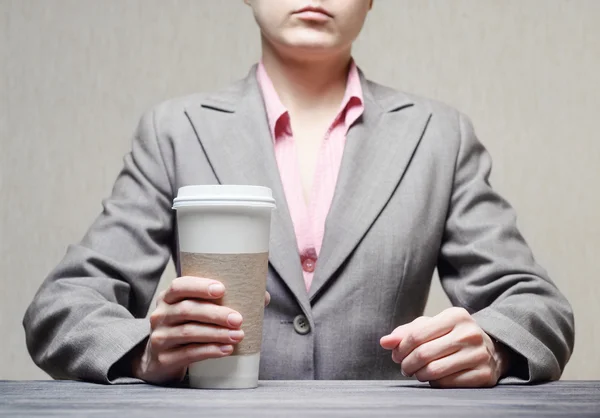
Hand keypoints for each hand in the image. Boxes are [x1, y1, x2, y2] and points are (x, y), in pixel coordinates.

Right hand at [132, 276, 269, 383]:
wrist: (159, 360)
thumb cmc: (186, 327)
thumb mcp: (196, 311)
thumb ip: (223, 301)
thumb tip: (263, 296)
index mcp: (168, 298)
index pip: (180, 286)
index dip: (200, 286)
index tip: (222, 289)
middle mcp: (160, 315)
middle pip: (187, 310)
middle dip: (216, 313)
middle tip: (238, 319)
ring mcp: (160, 337)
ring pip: (189, 332)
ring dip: (217, 333)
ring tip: (238, 335)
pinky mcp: (164, 359)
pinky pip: (188, 353)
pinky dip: (210, 351)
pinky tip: (226, 349)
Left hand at [380, 307, 508, 387]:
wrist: (492, 349)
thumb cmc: (454, 336)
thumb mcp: (432, 326)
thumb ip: (406, 332)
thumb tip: (384, 342)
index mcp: (456, 316)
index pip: (417, 334)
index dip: (401, 348)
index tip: (396, 355)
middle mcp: (469, 333)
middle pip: (423, 354)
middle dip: (407, 364)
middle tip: (404, 368)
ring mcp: (479, 355)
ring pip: (434, 371)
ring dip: (418, 375)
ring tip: (416, 373)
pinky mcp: (484, 375)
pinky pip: (447, 384)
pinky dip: (434, 383)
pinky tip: (433, 379)